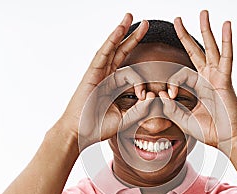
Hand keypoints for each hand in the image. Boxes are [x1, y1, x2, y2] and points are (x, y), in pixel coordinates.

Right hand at [55, 13, 148, 146]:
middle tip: (146, 24)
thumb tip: (155, 99)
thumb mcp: (126, 118)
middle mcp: (107, 76)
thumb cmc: (99, 127)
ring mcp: (98, 73)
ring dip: (121, 32)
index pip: (133, 73)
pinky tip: (119, 29)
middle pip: (122, 52)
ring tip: (130, 16)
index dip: (144, 82)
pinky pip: (103, 55)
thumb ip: (141, 110)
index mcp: (114, 85)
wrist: (80, 133)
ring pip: (112, 48)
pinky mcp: (91, 74)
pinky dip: (111, 41)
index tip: (151, 97)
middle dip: (134, 38)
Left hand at [160, 10, 236, 153]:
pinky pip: (226, 57)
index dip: (170, 83)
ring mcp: (217, 77)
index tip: (168, 97)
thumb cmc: (211, 131)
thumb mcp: (185, 120)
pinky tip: (226, 25)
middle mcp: (207, 78)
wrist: (229, 139)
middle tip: (178, 19)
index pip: (179, 74)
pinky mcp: (225, 80)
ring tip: (203, 12)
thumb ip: (172, 110)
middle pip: (195, 51)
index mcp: (198, 86)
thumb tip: (158, 98)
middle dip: (186, 35)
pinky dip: (226, 41)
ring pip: (210, 48)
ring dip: (206, 30)